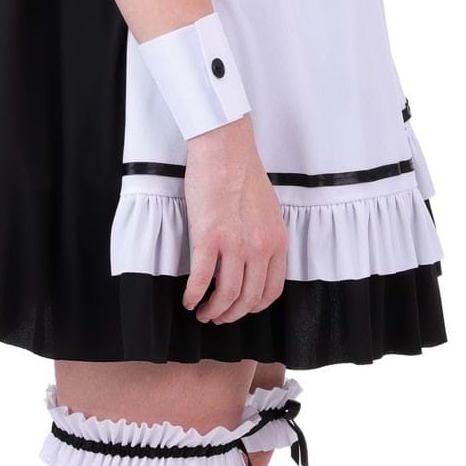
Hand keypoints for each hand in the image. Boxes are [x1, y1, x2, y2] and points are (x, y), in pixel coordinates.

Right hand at [182, 115, 288, 323]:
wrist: (225, 149)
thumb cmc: (243, 174)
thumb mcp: (269, 212)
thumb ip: (266, 239)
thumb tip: (255, 264)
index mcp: (277, 241)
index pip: (271, 291)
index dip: (254, 307)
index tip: (241, 309)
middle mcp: (259, 247)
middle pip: (248, 298)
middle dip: (231, 314)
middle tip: (217, 316)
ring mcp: (235, 243)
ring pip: (226, 294)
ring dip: (212, 310)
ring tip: (202, 312)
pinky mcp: (209, 237)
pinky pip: (202, 278)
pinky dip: (194, 294)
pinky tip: (188, 298)